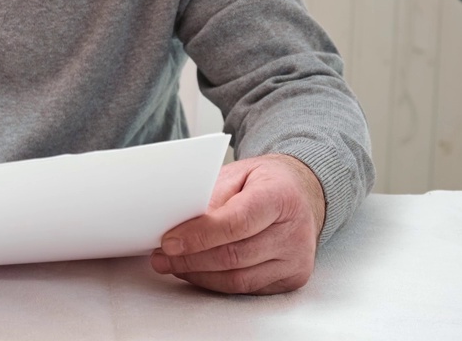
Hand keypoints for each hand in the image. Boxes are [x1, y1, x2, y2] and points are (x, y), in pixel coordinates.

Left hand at [149, 153, 325, 294]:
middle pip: (235, 255)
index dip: (199, 235)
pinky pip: (246, 288)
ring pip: (238, 279)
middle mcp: (295, 231)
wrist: (300, 194)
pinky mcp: (292, 278)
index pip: (237, 222)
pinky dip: (216, 283)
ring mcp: (296, 259)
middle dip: (191, 259)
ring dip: (199, 275)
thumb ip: (210, 197)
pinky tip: (197, 272)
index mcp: (281, 197)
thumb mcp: (236, 174)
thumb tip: (178, 225)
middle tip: (162, 256)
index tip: (169, 242)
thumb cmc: (264, 182)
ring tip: (172, 265)